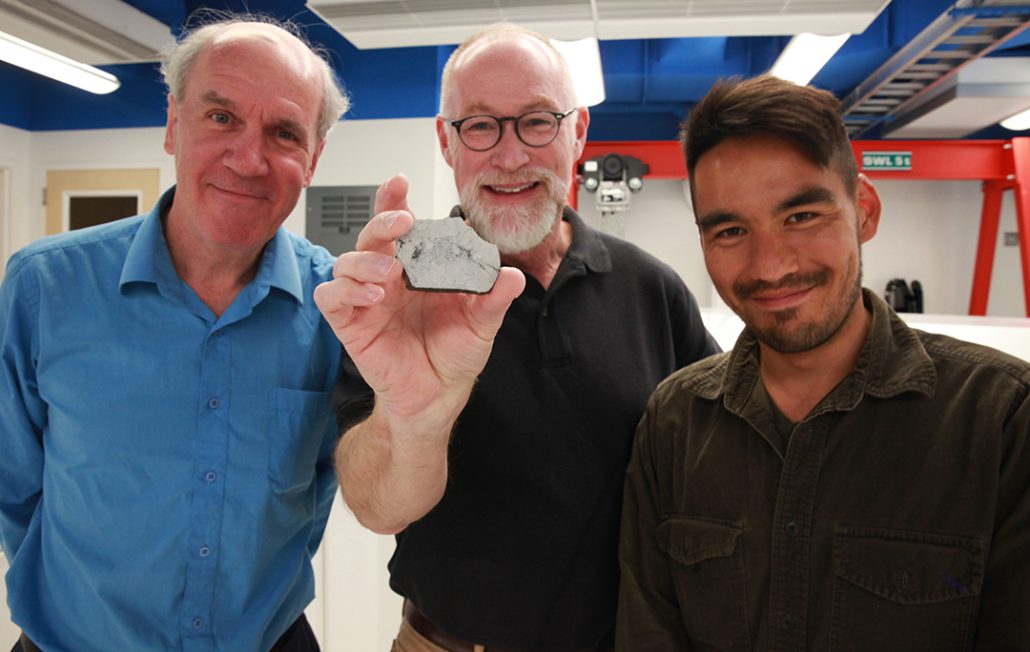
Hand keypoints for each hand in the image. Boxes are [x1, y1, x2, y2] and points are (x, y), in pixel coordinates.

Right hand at [314, 173, 525, 427]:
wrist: (438, 395)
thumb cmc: (454, 354)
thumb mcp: (481, 324)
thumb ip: (493, 298)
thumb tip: (511, 276)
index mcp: (417, 268)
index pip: (400, 225)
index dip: (394, 200)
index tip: (400, 181)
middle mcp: (388, 278)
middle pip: (371, 235)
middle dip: (383, 221)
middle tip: (403, 223)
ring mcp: (366, 299)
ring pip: (346, 262)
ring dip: (366, 260)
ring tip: (390, 273)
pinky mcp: (350, 324)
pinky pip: (332, 297)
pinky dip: (347, 291)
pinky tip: (374, 297)